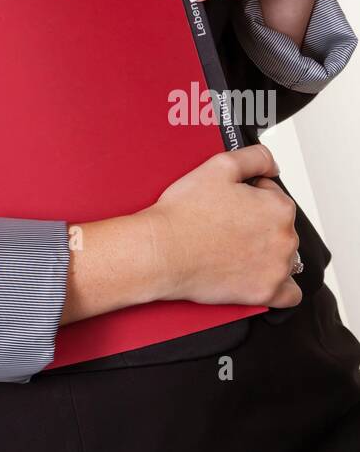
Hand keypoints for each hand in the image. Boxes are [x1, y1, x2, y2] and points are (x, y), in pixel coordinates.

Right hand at [145, 143, 302, 309]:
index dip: (250, 194)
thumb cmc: (185, 214)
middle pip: (280, 226)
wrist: (163, 251)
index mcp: (279, 208)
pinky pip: (289, 294)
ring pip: (284, 256)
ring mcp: (276, 269)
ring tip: (235, 247)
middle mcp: (285, 240)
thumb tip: (272, 165)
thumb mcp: (220, 165)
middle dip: (259, 222)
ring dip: (267, 250)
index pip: (274, 195)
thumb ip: (256, 157)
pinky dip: (279, 285)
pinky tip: (260, 274)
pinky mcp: (264, 294)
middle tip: (228, 223)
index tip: (231, 202)